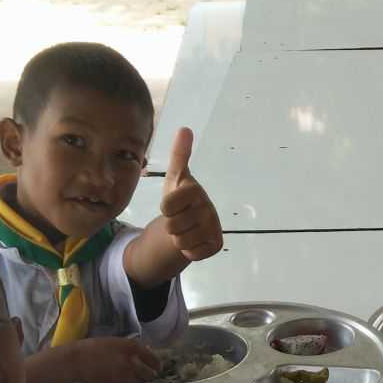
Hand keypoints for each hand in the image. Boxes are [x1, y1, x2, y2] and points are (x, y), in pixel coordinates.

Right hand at [74, 336, 158, 382]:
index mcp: (133, 348)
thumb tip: (148, 351)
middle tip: (146, 373)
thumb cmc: (94, 348)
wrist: (76, 361)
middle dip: (150, 375)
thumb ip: (133, 347)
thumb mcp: (116, 341)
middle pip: (151, 375)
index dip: (156, 364)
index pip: (155, 360)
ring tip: (131, 376)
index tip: (156, 366)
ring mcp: (125, 377)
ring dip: (139, 381)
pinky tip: (119, 380)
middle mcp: (132, 363)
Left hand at [159, 128, 222, 261]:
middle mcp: (208, 208)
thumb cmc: (180, 198)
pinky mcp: (216, 244)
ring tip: (186, 229)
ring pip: (180, 241)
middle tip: (179, 218)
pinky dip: (189, 251)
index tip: (173, 204)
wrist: (192, 223)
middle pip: (172, 225)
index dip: (166, 208)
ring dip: (179, 238)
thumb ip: (178, 155)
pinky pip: (191, 254)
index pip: (167, 206)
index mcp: (195, 191)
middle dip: (171, 225)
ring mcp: (214, 228)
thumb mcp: (175, 178)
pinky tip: (194, 240)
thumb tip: (185, 128)